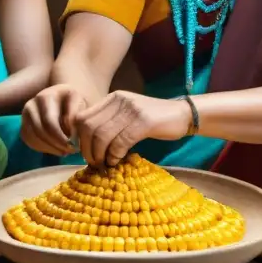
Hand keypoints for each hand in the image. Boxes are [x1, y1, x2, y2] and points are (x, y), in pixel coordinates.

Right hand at [21, 84, 88, 155]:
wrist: (63, 98)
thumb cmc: (73, 102)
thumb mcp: (80, 104)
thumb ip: (75, 117)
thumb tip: (71, 135)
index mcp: (47, 97)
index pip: (50, 122)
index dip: (61, 138)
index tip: (74, 146)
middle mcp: (32, 104)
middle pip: (40, 131)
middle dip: (56, 144)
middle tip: (70, 151)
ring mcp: (25, 115)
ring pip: (33, 137)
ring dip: (49, 148)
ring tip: (64, 151)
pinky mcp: (24, 124)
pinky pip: (28, 140)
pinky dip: (42, 148)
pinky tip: (55, 148)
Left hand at [71, 91, 190, 166]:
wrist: (183, 114)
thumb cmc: (154, 119)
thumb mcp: (127, 115)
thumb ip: (109, 123)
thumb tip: (88, 144)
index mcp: (112, 99)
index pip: (82, 116)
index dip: (78, 137)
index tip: (84, 151)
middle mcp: (118, 100)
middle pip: (88, 126)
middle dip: (86, 148)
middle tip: (93, 162)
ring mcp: (131, 110)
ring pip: (101, 135)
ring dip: (99, 154)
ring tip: (104, 164)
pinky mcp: (144, 121)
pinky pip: (120, 141)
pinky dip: (115, 155)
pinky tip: (117, 161)